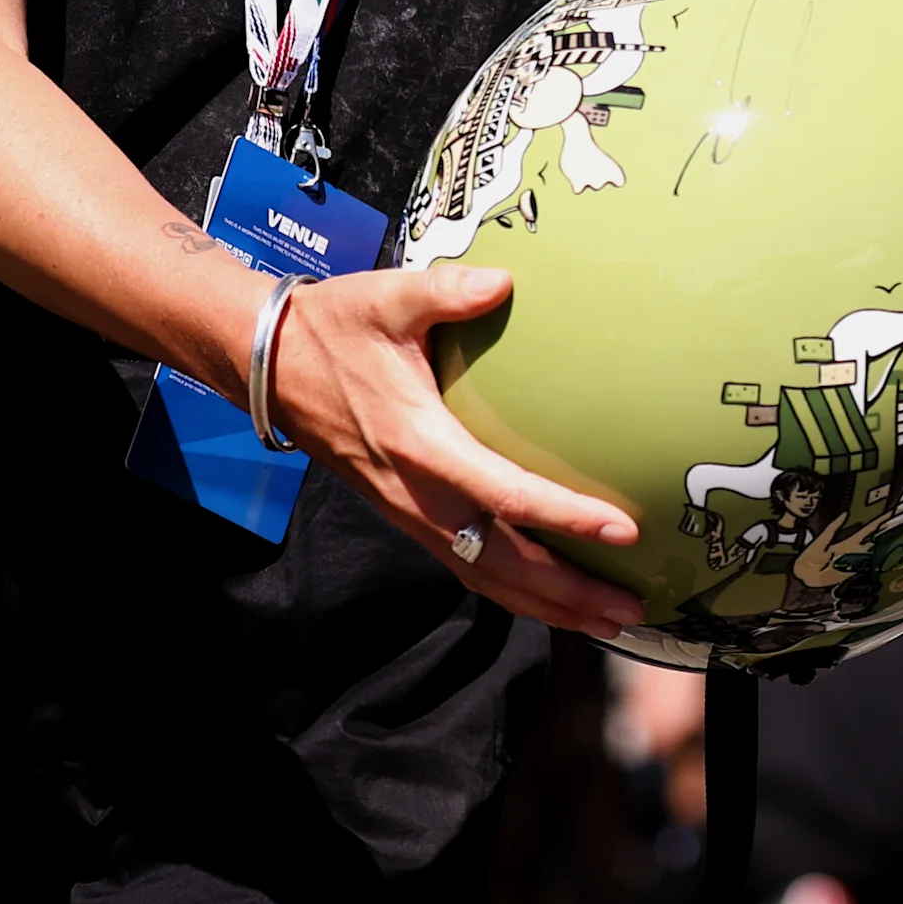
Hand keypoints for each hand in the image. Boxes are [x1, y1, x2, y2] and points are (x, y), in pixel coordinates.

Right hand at [266, 259, 643, 640]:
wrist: (271, 367)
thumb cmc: (334, 329)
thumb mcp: (387, 298)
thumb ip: (446, 290)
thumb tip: (502, 282)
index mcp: (421, 445)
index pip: (506, 495)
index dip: (565, 517)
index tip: (621, 529)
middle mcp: (417, 494)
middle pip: (503, 562)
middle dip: (569, 593)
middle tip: (631, 609)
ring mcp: (410, 513)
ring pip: (486, 577)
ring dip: (547, 606)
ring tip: (608, 621)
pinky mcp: (407, 516)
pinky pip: (467, 566)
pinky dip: (513, 592)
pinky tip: (552, 600)